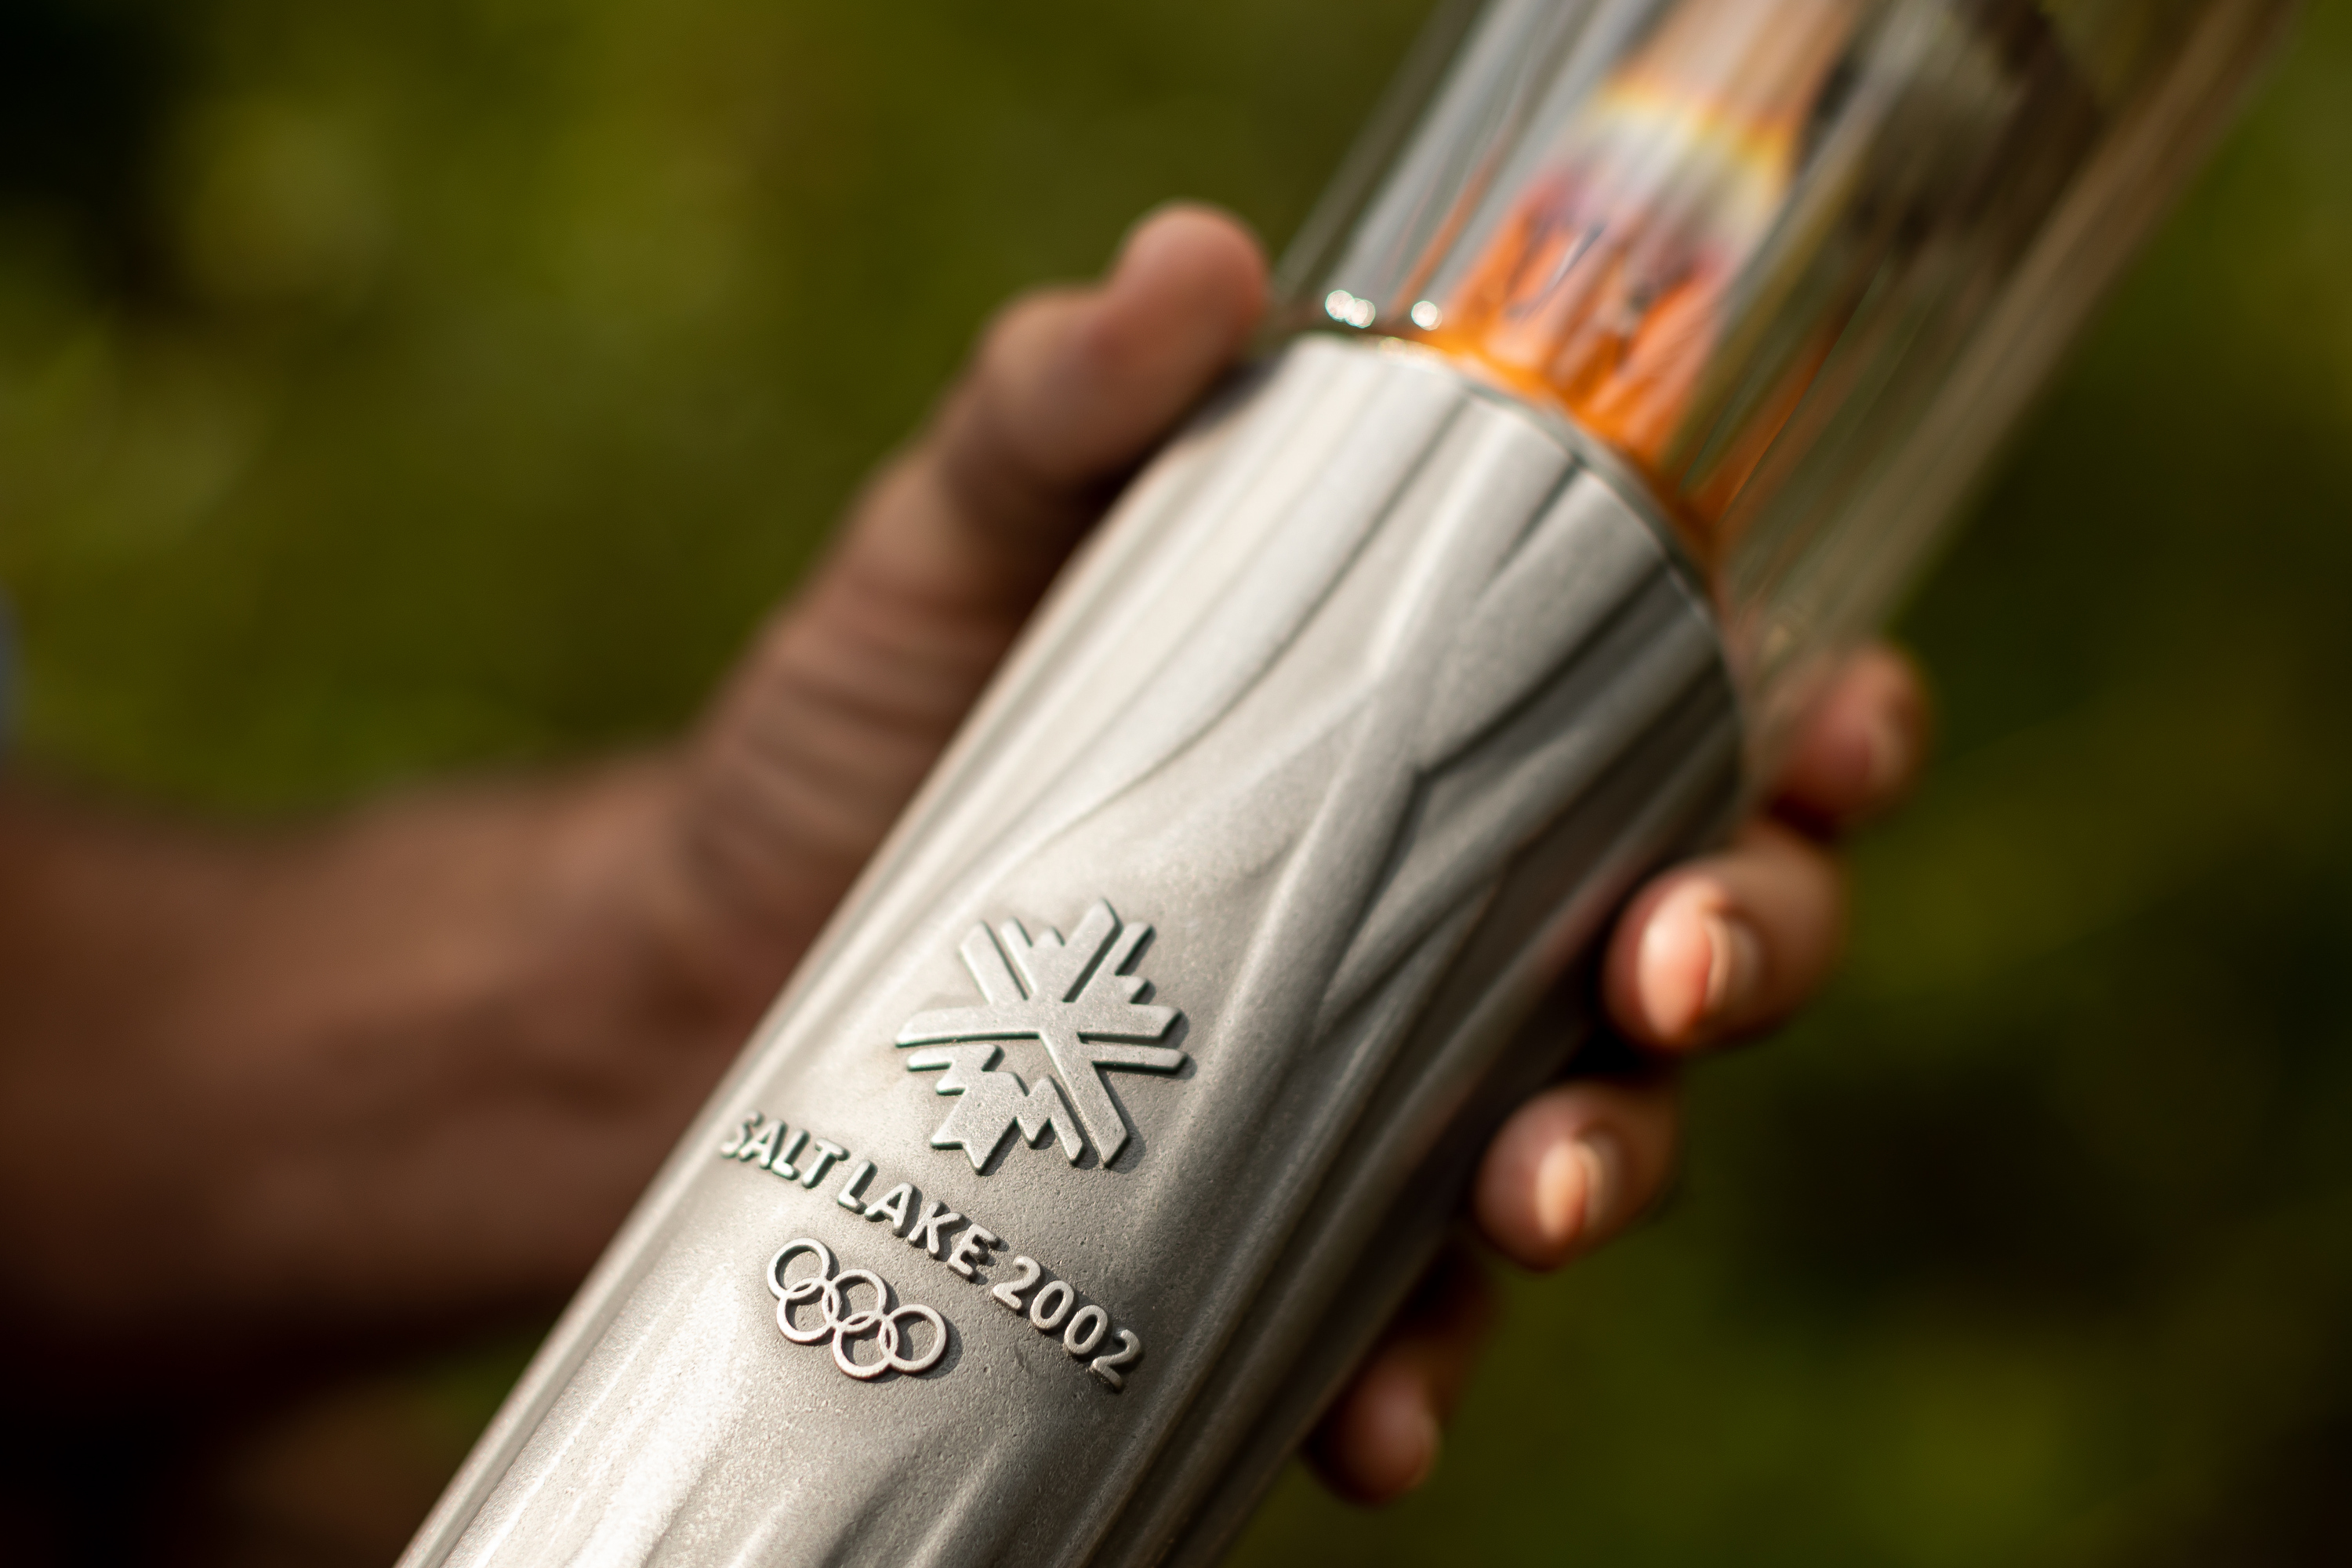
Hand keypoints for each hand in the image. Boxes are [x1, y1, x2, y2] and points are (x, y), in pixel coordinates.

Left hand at [667, 206, 1927, 1499]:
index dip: (1820, 733)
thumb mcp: (950, 545)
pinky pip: (1400, 1328)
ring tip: (1529, 1199)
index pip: (1697, 724)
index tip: (1832, 730)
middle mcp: (1445, 919)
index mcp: (1436, 738)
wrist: (684, 977)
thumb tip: (1197, 262)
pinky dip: (1414, 1380)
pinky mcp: (1270, 1246)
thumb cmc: (851, 734)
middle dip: (1738, 956)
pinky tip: (1379, 1421)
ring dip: (1604, 1177)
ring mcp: (1368, 1093)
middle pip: (1695, 943)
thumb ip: (1063, 405)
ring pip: (1584, 1145)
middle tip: (1662, 973)